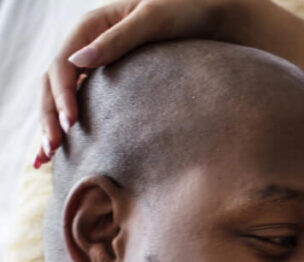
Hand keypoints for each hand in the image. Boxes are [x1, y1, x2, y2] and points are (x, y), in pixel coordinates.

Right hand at [38, 0, 232, 166]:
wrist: (211, 15)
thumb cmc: (184, 11)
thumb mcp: (152, 20)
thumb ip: (117, 40)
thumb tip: (77, 62)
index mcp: (91, 26)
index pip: (62, 66)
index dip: (61, 96)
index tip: (70, 124)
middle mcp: (88, 45)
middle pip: (54, 83)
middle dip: (49, 117)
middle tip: (50, 150)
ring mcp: (98, 62)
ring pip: (63, 95)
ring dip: (52, 124)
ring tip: (45, 158)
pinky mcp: (111, 78)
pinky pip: (83, 100)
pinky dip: (70, 122)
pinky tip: (66, 148)